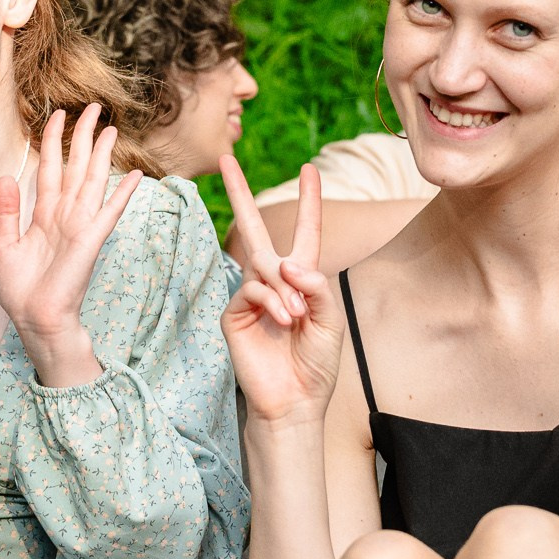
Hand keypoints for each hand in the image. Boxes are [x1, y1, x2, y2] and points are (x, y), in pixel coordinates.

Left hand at [0, 105, 142, 385]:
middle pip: (76, 166)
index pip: (50, 168)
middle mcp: (64, 214)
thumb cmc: (20, 290)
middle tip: (94, 108)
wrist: (35, 320)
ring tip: (112, 128)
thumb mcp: (3, 246)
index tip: (58, 114)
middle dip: (84, 136)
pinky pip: (108, 212)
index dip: (54, 141)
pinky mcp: (90, 240)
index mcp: (43, 214)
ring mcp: (79, 226)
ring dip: (102, 154)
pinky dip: (122, 193)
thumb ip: (6, 211)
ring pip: (93, 180)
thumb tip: (6, 176)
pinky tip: (134, 175)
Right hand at [218, 158, 341, 428]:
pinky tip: (284, 320)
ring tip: (297, 318)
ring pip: (263, 265)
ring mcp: (251, 295)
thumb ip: (318, 286)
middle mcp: (274, 281)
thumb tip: (288, 261)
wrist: (295, 401)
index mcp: (303, 280)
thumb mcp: (332, 321)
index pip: (307, 232)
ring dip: (286, 288)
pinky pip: (251, 289)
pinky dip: (272, 300)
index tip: (311, 169)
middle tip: (226, 156)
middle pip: (255, 228)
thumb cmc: (317, 364)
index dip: (310, 202)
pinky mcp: (233, 313)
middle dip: (241, 193)